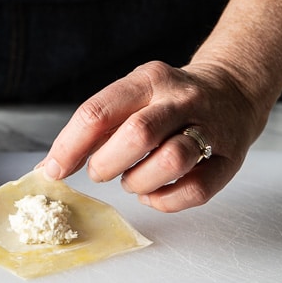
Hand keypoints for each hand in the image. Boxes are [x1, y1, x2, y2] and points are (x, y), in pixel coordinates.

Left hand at [41, 61, 269, 211]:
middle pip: (137, 135)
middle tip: (100, 172)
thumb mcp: (130, 98)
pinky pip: (195, 190)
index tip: (54, 170)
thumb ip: (93, 129)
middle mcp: (179, 100)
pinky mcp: (229, 159)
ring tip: (131, 181)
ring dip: (138, 182)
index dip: (69, 147)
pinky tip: (153, 193)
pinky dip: (165, 201)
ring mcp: (209, 128)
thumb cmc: (166, 102)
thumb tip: (49, 168)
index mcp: (147, 81)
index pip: (98, 112)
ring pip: (170, 162)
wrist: (232, 91)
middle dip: (106, 164)